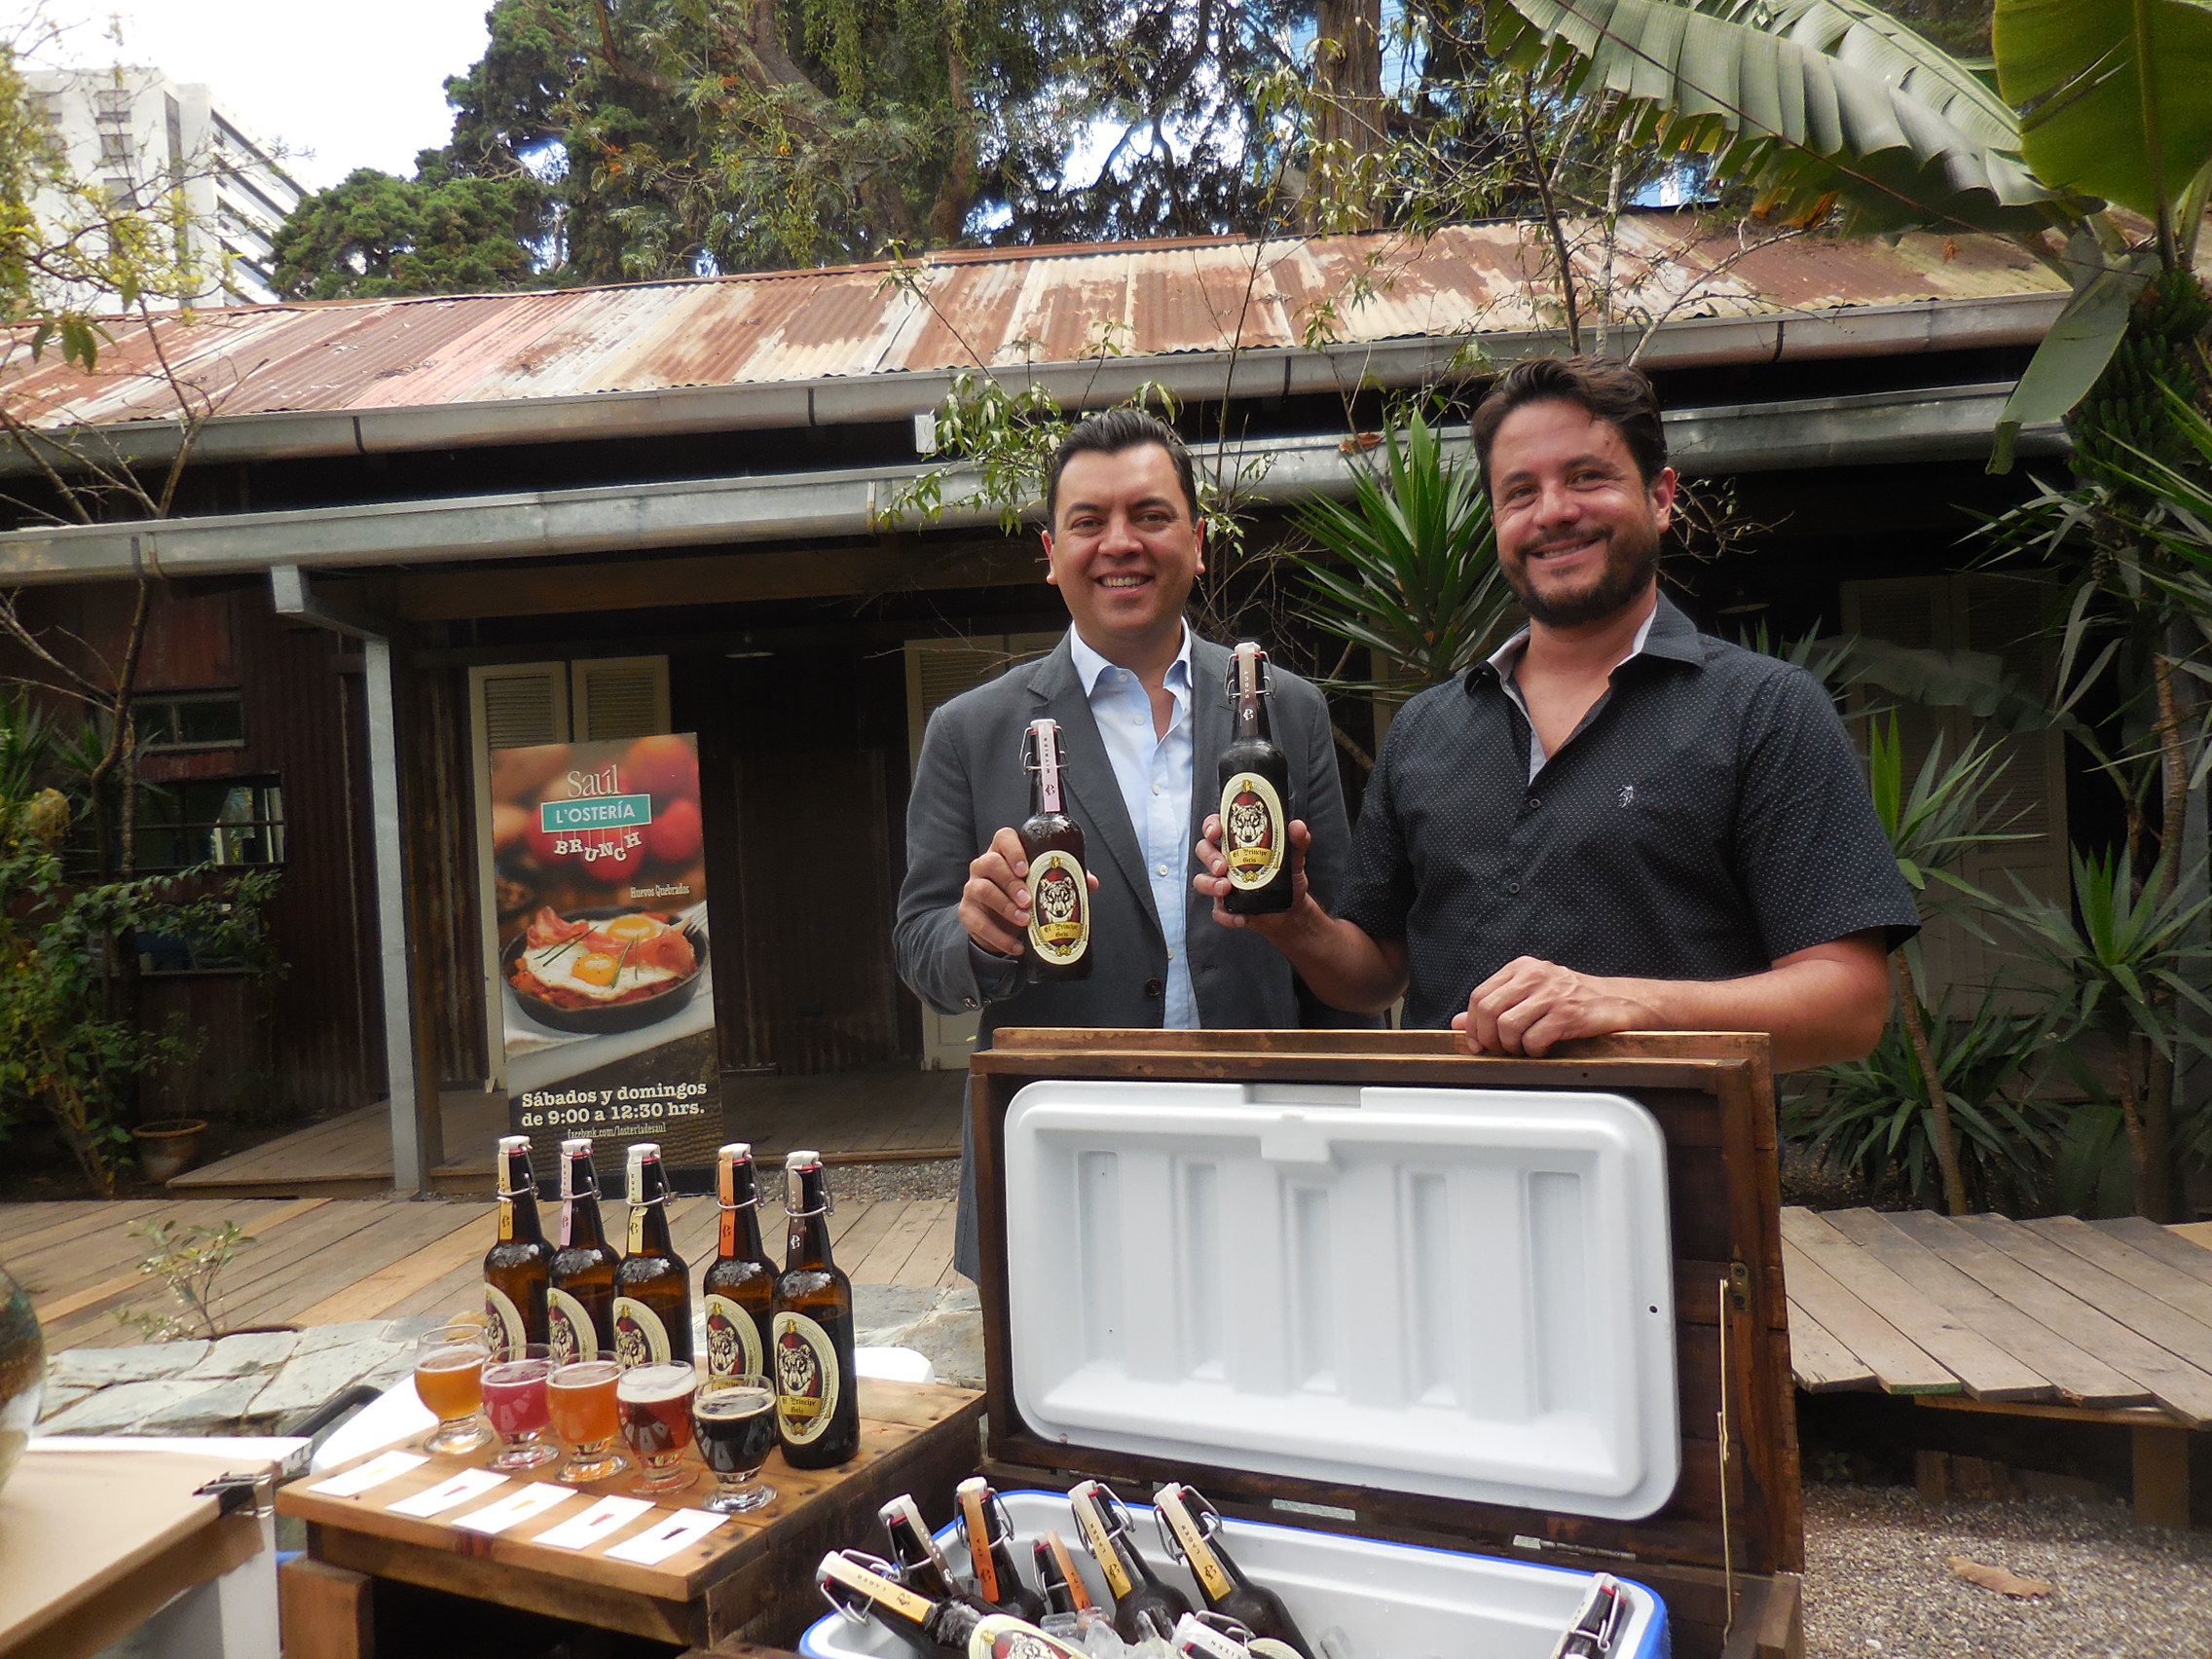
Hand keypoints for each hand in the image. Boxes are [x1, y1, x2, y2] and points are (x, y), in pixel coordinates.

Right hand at [960, 826, 1099, 957]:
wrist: (1001, 925)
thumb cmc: (1025, 896)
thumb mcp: (1043, 886)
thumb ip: (1065, 880)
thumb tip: (1090, 882)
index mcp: (1004, 853)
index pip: (1003, 838)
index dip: (1014, 850)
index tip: (1026, 868)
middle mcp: (984, 866)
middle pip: (991, 863)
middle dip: (1012, 883)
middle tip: (1029, 901)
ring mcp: (972, 888)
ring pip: (981, 889)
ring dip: (1004, 906)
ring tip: (1025, 921)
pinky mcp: (967, 912)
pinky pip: (976, 921)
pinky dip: (997, 936)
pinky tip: (1016, 945)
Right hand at [1193, 815, 1311, 935]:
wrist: (1292, 910)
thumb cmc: (1287, 878)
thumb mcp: (1294, 858)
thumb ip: (1296, 842)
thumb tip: (1298, 827)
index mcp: (1237, 844)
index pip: (1216, 827)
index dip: (1211, 826)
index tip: (1216, 832)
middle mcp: (1225, 861)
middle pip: (1203, 850)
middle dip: (1209, 856)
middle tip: (1222, 865)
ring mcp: (1222, 884)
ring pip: (1201, 881)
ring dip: (1209, 884)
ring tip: (1226, 888)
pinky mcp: (1227, 907)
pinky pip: (1218, 912)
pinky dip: (1227, 915)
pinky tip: (1241, 917)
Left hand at [1452, 956, 1652, 1055]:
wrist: (1619, 1001)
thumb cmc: (1573, 1000)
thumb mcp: (1531, 995)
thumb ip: (1495, 1006)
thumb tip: (1457, 1023)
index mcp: (1522, 967)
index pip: (1479, 995)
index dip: (1472, 1024)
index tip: (1478, 1043)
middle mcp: (1535, 975)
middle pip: (1487, 1010)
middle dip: (1487, 1038)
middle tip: (1499, 1050)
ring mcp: (1552, 993)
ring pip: (1507, 1026)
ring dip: (1511, 1046)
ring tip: (1524, 1048)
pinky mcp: (1568, 1014)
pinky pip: (1534, 1039)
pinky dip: (1534, 1051)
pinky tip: (1544, 1049)